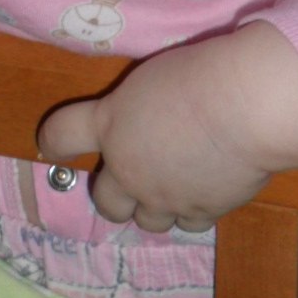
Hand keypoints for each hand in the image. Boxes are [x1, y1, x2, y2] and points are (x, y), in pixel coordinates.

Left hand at [36, 21, 297, 233]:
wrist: (246, 108)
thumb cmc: (203, 74)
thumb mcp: (156, 78)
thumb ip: (143, 104)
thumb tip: (152, 114)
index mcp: (110, 122)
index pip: (61, 135)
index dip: (53, 141)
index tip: (50, 145)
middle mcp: (128, 167)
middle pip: (105, 200)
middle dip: (115, 194)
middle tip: (134, 178)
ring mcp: (163, 196)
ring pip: (147, 221)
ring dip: (155, 207)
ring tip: (174, 189)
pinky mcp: (201, 211)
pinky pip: (189, 223)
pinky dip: (195, 210)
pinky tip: (208, 191)